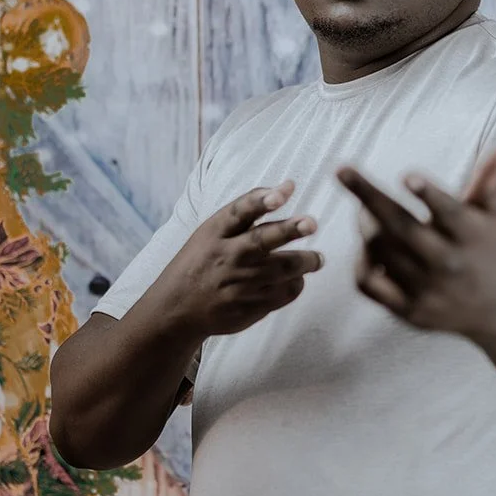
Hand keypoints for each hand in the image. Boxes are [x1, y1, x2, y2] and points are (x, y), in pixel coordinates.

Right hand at [161, 180, 322, 338]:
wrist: (178, 308)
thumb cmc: (203, 261)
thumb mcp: (212, 232)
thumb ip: (247, 210)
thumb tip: (289, 186)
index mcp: (215, 233)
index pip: (239, 211)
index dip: (262, 199)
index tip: (285, 192)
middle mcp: (228, 256)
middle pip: (263, 239)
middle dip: (289, 230)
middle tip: (311, 223)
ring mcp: (239, 283)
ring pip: (283, 268)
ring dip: (307, 261)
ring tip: (317, 259)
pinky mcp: (250, 306)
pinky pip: (285, 293)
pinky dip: (296, 283)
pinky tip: (296, 279)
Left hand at [336, 150, 495, 337]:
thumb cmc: (490, 252)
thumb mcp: (492, 218)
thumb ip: (486, 184)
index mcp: (472, 237)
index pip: (449, 213)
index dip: (429, 194)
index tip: (408, 175)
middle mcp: (449, 263)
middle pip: (402, 228)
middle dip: (368, 197)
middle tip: (342, 170)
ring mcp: (427, 289)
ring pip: (381, 250)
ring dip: (366, 224)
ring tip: (365, 208)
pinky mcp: (409, 310)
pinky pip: (369, 283)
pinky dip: (360, 261)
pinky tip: (366, 245)